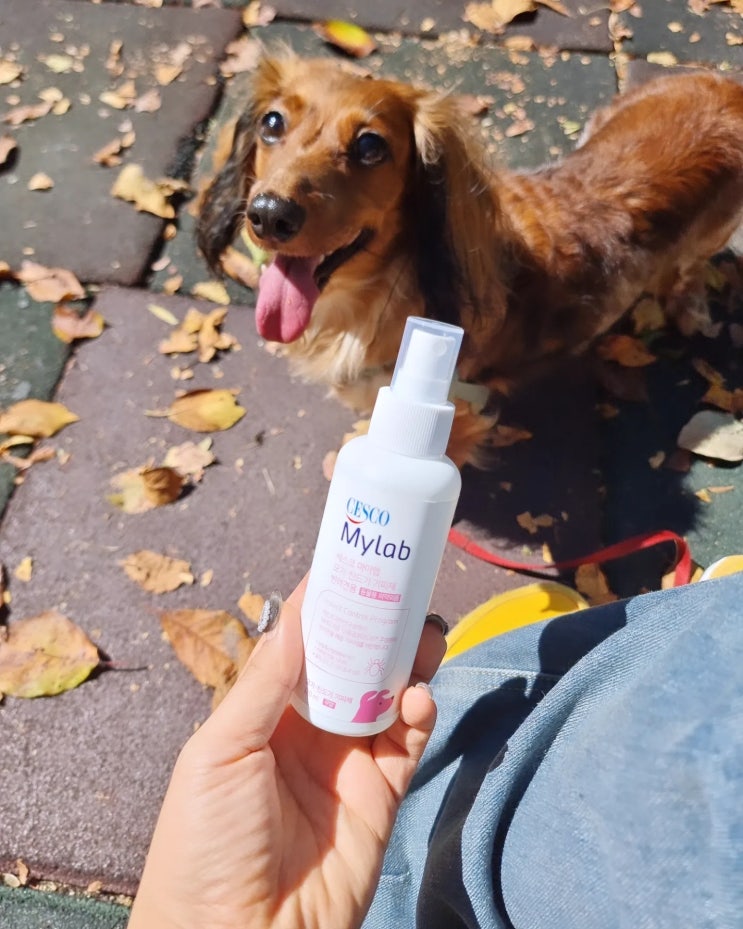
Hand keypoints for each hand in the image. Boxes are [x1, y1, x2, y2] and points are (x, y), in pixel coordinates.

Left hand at [128, 577, 446, 928]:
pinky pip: (409, 741)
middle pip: (352, 663)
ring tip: (422, 631)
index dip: (325, 606)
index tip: (350, 565)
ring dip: (406, 659)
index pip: (302, 646)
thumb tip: (296, 610)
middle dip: (375, 625)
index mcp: (263, 714)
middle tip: (400, 589)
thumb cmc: (205, 842)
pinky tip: (419, 693)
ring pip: (388, 694)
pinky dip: (422, 711)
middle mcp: (309, 731)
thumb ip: (265, 681)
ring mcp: (348, 762)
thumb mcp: (220, 750)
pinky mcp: (381, 796)